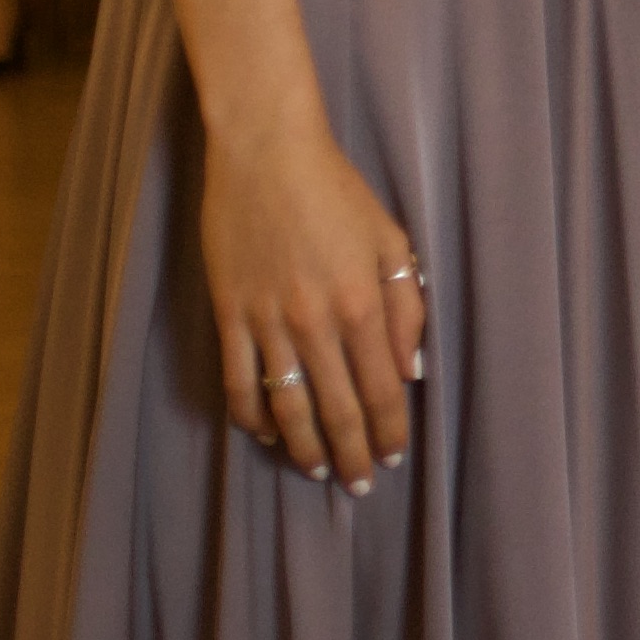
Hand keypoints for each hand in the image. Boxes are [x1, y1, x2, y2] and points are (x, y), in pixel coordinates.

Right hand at [200, 122, 428, 485]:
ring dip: (303, 447)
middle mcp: (314, 322)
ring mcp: (266, 321)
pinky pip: (238, 382)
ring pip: (286, 406)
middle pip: (337, 408)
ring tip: (316, 471)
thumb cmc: (337, 193)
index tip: (393, 457)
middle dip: (351, 453)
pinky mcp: (228, 315)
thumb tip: (411, 369)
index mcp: (361, 304)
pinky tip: (266, 434)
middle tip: (360, 483)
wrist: (266, 156)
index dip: (388, 430)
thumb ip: (406, 307)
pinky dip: (251, 416)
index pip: (381, 389)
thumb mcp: (391, 241)